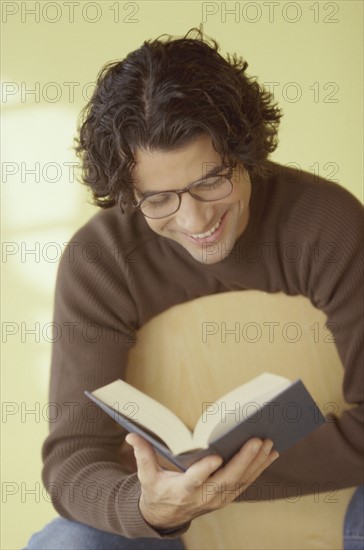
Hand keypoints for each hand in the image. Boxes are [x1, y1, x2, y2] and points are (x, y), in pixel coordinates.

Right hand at [125, 434, 278, 530]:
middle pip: (227, 479)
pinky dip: (260, 469)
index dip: (205, 470)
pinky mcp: (227, 496)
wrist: (166, 515)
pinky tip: (271, 455)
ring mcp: (218, 498)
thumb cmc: (156, 489)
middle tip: (258, 439)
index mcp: (182, 490)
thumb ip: (142, 454)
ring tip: (269, 443)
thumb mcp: (146, 475)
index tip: (216, 457)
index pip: (195, 480)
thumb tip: (130, 435)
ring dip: (257, 463)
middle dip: (244, 459)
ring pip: (241, 481)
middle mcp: (204, 496)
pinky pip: (246, 483)